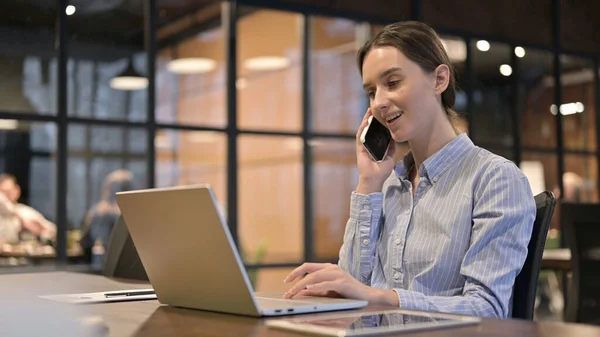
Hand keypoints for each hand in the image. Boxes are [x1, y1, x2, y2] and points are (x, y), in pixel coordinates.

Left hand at [282, 263, 398, 306]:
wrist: (367, 296)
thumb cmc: (348, 294)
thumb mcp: (328, 291)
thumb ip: (315, 291)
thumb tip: (300, 292)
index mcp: (328, 268)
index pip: (307, 266)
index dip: (295, 272)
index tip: (286, 281)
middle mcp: (332, 268)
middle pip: (308, 270)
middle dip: (295, 280)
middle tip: (287, 291)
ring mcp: (337, 274)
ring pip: (314, 277)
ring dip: (301, 285)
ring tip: (293, 293)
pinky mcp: (342, 282)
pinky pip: (326, 284)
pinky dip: (316, 287)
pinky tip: (308, 290)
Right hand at [355, 109, 400, 193]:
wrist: (374, 179)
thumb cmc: (382, 171)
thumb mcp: (390, 156)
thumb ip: (392, 147)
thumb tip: (395, 137)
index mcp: (376, 147)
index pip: (378, 133)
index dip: (380, 124)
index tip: (384, 115)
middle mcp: (369, 145)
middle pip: (370, 129)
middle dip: (372, 119)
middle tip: (376, 109)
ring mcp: (363, 146)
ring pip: (364, 130)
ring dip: (366, 120)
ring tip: (370, 111)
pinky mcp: (359, 148)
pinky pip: (360, 136)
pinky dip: (362, 128)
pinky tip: (365, 121)